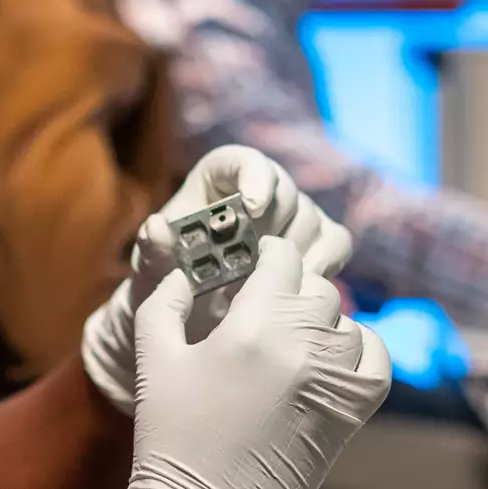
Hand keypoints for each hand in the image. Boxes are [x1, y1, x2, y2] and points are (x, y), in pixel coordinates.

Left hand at [81, 146, 352, 414]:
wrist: (190, 326)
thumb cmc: (165, 289)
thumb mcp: (151, 275)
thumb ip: (153, 253)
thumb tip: (156, 227)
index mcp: (216, 183)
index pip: (243, 161)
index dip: (253, 176)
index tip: (252, 207)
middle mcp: (258, 192)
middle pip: (285, 192)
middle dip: (275, 228)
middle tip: (259, 267)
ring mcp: (292, 217)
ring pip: (313, 218)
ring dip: (298, 253)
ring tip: (271, 290)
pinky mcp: (318, 243)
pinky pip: (335, 241)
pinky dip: (324, 265)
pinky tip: (297, 296)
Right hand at [104, 238, 390, 488]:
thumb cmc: (171, 435)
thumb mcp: (153, 357)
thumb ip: (166, 300)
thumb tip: (186, 271)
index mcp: (252, 325)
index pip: (282, 258)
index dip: (267, 255)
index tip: (255, 265)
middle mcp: (301, 345)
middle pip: (316, 287)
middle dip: (290, 290)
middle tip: (266, 309)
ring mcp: (332, 379)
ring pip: (345, 321)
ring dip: (320, 322)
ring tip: (290, 342)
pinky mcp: (351, 412)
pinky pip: (376, 359)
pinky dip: (359, 351)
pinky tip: (331, 359)